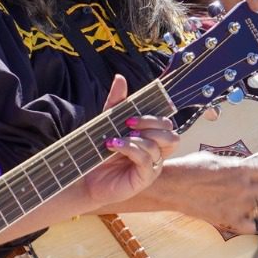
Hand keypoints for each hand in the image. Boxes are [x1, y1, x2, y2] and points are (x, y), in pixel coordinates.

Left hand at [82, 75, 179, 208]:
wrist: (85, 178)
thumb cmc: (100, 154)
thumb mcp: (108, 123)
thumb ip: (116, 103)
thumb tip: (120, 78)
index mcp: (152, 139)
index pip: (167, 123)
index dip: (154, 116)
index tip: (131, 114)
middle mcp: (157, 153)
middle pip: (171, 133)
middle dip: (150, 124)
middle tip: (128, 123)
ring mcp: (153, 167)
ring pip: (159, 146)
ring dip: (136, 138)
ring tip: (115, 138)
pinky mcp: (144, 178)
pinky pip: (147, 160)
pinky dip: (131, 149)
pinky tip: (115, 145)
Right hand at [154, 150, 257, 235]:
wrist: (173, 186)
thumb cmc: (188, 170)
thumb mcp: (213, 159)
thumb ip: (230, 165)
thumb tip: (237, 167)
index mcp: (240, 169)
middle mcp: (243, 186)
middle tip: (256, 192)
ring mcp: (237, 204)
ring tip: (253, 208)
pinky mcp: (228, 220)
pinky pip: (251, 227)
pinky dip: (249, 225)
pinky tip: (243, 221)